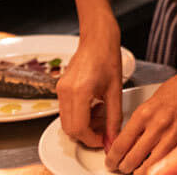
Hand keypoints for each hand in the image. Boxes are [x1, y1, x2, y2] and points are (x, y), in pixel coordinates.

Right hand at [56, 18, 122, 148]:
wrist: (98, 37)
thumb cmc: (108, 56)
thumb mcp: (116, 89)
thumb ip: (114, 116)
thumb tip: (112, 135)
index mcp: (80, 91)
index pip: (79, 128)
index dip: (91, 138)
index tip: (103, 139)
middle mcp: (65, 92)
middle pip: (70, 128)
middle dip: (87, 134)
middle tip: (103, 129)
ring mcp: (60, 89)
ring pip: (66, 120)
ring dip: (83, 124)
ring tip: (101, 113)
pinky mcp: (60, 87)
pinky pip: (66, 109)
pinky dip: (79, 114)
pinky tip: (94, 104)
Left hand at [105, 62, 176, 173]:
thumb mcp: (149, 103)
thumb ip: (137, 126)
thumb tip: (124, 146)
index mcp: (145, 114)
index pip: (120, 146)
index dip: (112, 159)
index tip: (111, 162)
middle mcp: (158, 125)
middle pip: (131, 162)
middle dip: (124, 168)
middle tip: (124, 166)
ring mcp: (175, 135)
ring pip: (149, 169)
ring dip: (140, 171)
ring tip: (139, 168)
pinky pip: (170, 164)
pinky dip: (162, 168)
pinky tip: (158, 164)